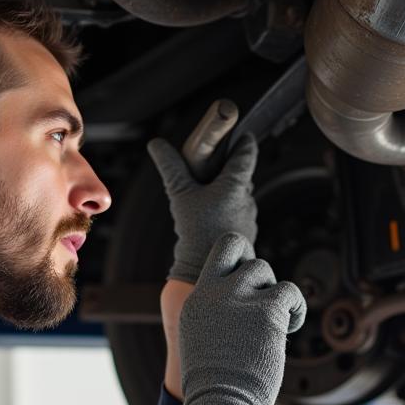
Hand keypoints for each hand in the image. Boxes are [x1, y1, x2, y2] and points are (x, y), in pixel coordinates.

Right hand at [147, 132, 258, 284]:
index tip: (241, 134)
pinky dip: (226, 210)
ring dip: (227, 191)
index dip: (244, 141)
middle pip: (242, 175)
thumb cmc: (196, 230)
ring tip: (209, 192)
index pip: (247, 154)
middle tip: (215, 162)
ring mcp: (248, 218)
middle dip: (230, 168)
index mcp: (236, 185)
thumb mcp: (180, 194)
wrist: (204, 270)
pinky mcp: (245, 234)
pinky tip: (211, 216)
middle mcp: (247, 200)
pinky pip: (237, 214)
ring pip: (240, 196)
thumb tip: (156, 143)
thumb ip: (171, 166)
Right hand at [178, 232, 305, 404]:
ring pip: (267, 272)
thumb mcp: (199, 339)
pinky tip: (291, 325)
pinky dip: (295, 308)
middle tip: (263, 299)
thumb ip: (213, 313)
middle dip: (258, 273)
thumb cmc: (213, 385)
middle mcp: (215, 294)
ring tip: (278, 320)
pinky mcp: (266, 311)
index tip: (246, 279)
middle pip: (245, 255)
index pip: (221, 252)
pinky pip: (290, 292)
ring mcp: (239, 300)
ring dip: (275, 294)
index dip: (239, 257)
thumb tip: (234, 301)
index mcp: (196, 300)